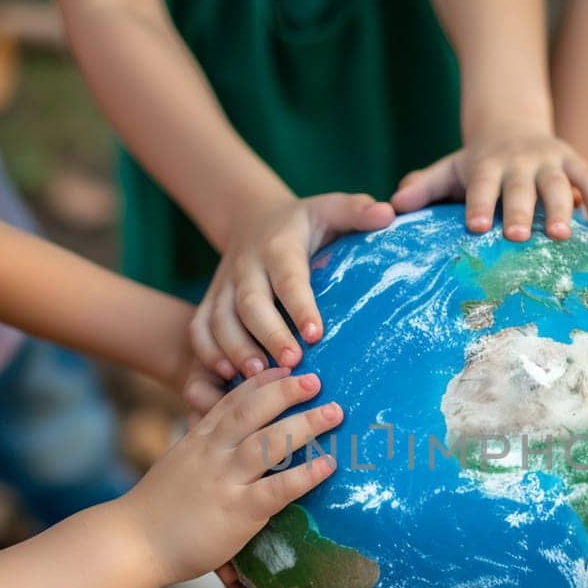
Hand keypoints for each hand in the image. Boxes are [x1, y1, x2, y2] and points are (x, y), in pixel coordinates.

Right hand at [118, 367, 342, 584]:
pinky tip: (328, 465)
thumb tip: (223, 444)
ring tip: (335, 412)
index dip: (261, 382)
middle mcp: (212, 452)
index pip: (231, 401)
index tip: (285, 368)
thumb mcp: (177, 467)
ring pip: (270, 441)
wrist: (130, 543)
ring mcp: (225, 479)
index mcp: (198, 440)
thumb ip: (200, 452)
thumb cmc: (154, 512)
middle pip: (253, 410)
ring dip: (306, 424)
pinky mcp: (237, 510)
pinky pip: (278, 487)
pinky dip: (305, 474)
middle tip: (316, 380)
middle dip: (286, 391)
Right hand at [193, 194, 395, 379]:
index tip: (316, 333)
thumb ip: (357, 211)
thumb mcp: (331, 209)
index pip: (288, 277)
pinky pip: (199, 329)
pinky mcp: (210, 302)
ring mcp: (223, 286)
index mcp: (278, 245)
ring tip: (258, 379)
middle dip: (269, 335)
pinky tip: (226, 378)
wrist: (254, 220)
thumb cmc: (307, 224)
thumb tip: (387, 215)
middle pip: (250, 304)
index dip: (300, 304)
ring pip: (220, 320)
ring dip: (236, 350)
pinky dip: (207, 354)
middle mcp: (246, 266)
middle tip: (292, 364)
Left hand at [392, 131, 587, 241]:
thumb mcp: (448, 170)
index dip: (478, 204)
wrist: (513, 126)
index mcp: (486, 164)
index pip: (480, 185)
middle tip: (516, 237)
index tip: (474, 227)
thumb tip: (393, 205)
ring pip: (557, 183)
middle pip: (519, 187)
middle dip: (518, 210)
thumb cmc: (477, 164)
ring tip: (562, 237)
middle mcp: (518, 160)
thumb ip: (423, 187)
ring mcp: (549, 160)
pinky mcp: (573, 161)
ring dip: (561, 208)